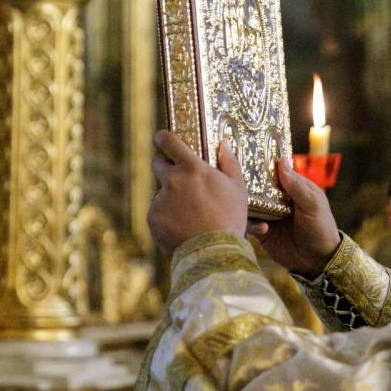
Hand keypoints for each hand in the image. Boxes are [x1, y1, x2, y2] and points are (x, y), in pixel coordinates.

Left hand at [147, 130, 248, 254]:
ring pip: (161, 192)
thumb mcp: (237, 188)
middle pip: (158, 164)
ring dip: (171, 198)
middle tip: (180, 180)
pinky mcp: (152, 218)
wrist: (212, 253)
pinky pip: (158, 213)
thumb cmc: (230, 219)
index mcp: (192, 168)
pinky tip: (183, 227)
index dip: (163, 137)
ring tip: (191, 216)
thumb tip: (223, 143)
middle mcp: (172, 180)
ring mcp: (160, 200)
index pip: (168, 141)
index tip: (162, 138)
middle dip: (165, 167)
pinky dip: (167, 218)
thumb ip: (229, 162)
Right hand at [248, 159, 340, 277]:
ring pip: (250, 202)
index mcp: (292, 187)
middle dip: (248, 181)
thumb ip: (297, 186)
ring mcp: (268, 214)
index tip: (246, 153)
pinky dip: (249, 222)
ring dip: (245, 202)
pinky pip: (249, 222)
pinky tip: (261, 227)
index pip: (275, 170)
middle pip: (258, 185)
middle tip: (235, 178)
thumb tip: (282, 162)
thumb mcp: (313, 205)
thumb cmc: (321, 228)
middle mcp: (277, 198)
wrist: (317, 261)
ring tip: (242, 202)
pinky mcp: (261, 230)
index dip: (262, 162)